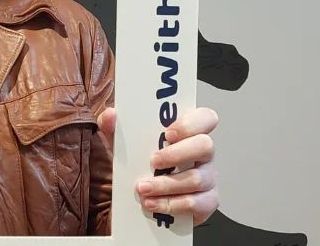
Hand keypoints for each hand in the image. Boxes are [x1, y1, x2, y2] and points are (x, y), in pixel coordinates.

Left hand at [97, 106, 219, 225]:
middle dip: (178, 154)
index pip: (206, 118)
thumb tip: (110, 115)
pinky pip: (196, 203)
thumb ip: (115, 128)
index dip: (191, 123)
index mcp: (190, 133)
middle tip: (153, 161)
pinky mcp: (207, 201)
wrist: (146, 198)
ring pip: (197, 179)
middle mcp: (204, 154)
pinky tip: (152, 204)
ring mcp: (209, 178)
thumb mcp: (125, 144)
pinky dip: (171, 205)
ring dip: (167, 184)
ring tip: (142, 188)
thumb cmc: (143, 164)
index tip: (168, 133)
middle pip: (206, 146)